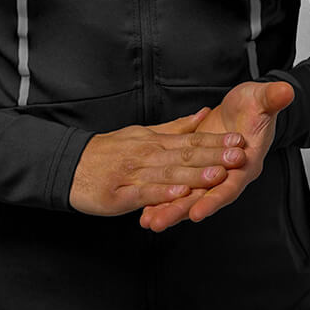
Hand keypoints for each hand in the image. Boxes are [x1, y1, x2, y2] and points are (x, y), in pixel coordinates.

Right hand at [69, 108, 246, 216]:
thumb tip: (203, 113)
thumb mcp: (142, 133)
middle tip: (238, 156)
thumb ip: (175, 127)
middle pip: (184, 155)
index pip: (190, 140)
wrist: (70, 165)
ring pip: (167, 174)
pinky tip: (178, 195)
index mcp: (154, 141)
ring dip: (194, 175)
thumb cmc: (109, 151)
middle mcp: (146, 154)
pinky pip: (143, 193)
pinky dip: (161, 194)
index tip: (239, 140)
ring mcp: (133, 173)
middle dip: (214, 157)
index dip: (216, 142)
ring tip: (217, 175)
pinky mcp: (119, 193)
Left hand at [138, 81, 293, 231]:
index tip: (197, 212)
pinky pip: (179, 189)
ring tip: (149, 221)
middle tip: (159, 222)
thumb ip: (273, 98)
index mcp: (247, 163)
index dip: (214, 199)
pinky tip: (145, 210)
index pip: (231, 186)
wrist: (244, 107)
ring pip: (189, 197)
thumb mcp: (263, 98)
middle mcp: (229, 175)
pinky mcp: (197, 171)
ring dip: (169, 209)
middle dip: (181, 210)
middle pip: (205, 198)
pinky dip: (163, 199)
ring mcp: (212, 175)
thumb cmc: (255, 104)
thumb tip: (286, 91)